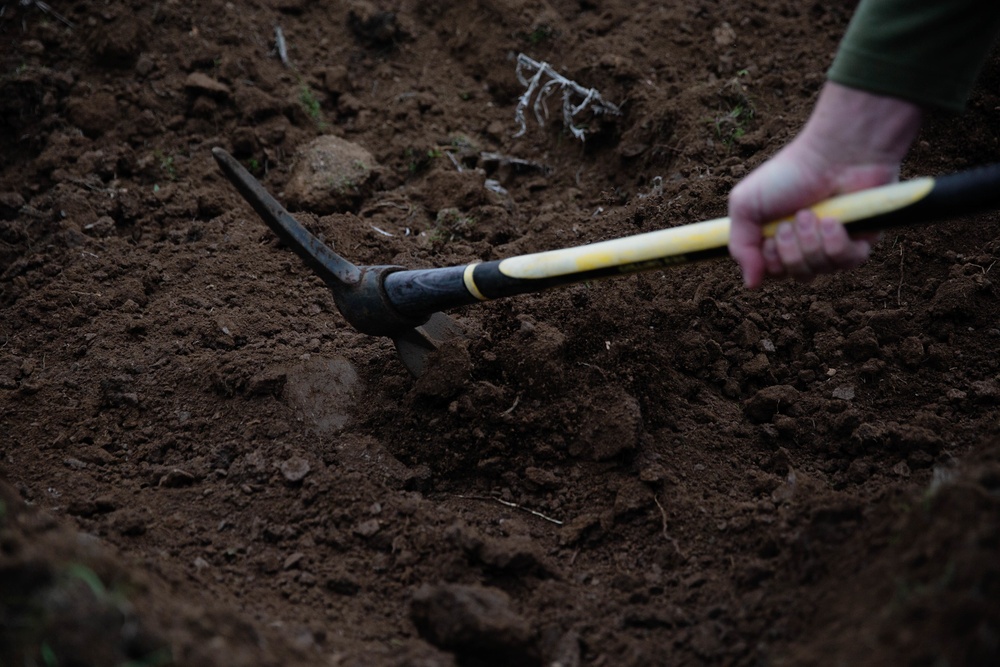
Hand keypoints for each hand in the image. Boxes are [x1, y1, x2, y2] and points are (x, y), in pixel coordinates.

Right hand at [728, 82, 922, 287]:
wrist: (833, 155)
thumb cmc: (788, 175)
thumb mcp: (745, 206)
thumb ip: (740, 246)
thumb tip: (750, 284)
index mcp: (778, 239)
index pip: (772, 274)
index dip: (770, 263)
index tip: (769, 237)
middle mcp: (806, 245)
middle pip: (796, 276)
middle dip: (790, 250)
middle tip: (790, 220)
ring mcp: (833, 245)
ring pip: (820, 270)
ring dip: (810, 242)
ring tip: (811, 214)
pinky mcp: (860, 242)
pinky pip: (847, 263)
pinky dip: (835, 243)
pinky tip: (833, 221)